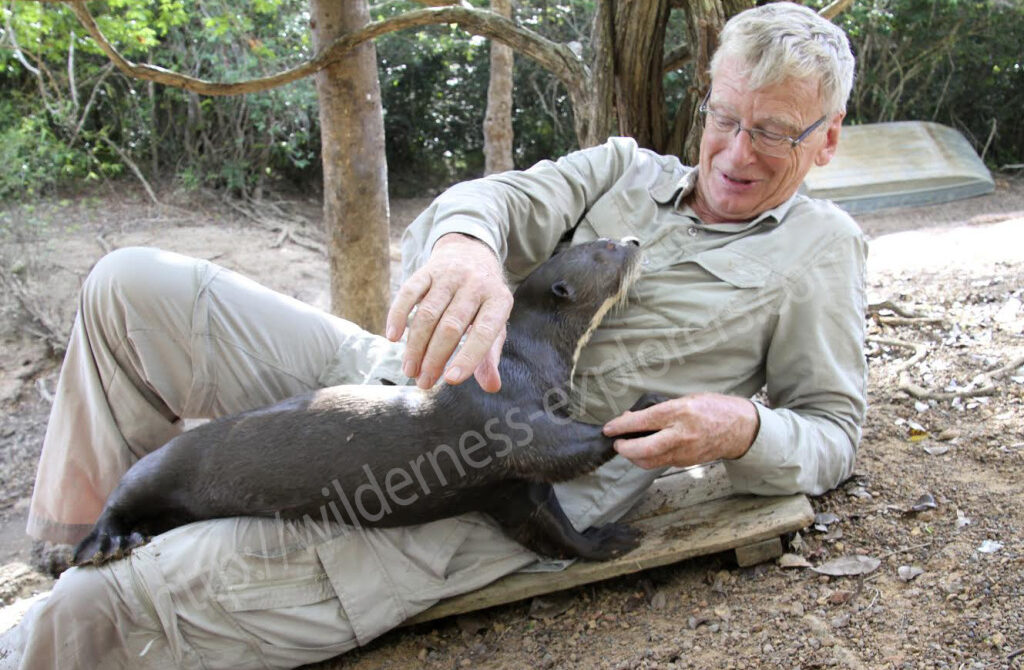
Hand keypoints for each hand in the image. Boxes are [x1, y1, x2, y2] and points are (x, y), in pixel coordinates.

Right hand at [386, 233, 512, 391]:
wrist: (470, 254)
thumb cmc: (483, 301)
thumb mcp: (495, 324)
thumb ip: (490, 356)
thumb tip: (492, 387)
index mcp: (498, 300)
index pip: (485, 332)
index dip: (468, 357)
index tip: (450, 380)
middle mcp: (476, 284)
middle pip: (451, 326)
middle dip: (434, 358)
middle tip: (423, 382)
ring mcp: (450, 275)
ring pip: (428, 314)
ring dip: (415, 345)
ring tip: (409, 370)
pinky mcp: (427, 270)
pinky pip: (409, 292)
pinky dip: (398, 315)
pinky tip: (392, 337)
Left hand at [603, 393, 758, 468]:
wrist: (739, 428)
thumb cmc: (712, 408)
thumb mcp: (685, 399)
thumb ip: (659, 409)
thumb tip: (632, 418)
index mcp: (679, 412)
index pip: (643, 421)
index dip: (621, 426)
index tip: (608, 428)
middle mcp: (681, 434)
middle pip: (644, 450)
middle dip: (624, 449)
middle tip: (617, 443)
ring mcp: (684, 452)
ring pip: (649, 461)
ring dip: (634, 456)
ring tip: (628, 446)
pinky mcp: (686, 462)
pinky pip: (661, 462)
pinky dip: (648, 458)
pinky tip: (645, 449)